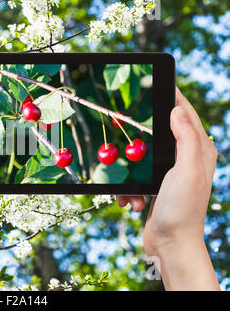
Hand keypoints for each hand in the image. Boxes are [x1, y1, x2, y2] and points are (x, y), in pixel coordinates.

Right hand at [117, 88, 219, 289]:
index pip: (186, 114)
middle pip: (161, 132)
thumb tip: (176, 110)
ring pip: (143, 156)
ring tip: (133, 190)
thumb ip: (185, 138)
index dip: (172, 96)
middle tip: (126, 130)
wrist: (171, 245)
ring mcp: (171, 173)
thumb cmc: (182, 209)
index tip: (154, 82)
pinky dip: (130, 188)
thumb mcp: (186, 170)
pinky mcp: (156, 186)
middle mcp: (187, 159)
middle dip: (141, 137)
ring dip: (132, 172)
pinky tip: (133, 202)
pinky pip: (136, 177)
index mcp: (199, 150)